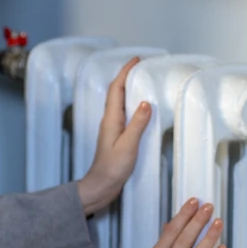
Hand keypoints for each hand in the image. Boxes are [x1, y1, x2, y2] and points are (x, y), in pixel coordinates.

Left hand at [77, 57, 151, 215]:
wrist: (101, 186)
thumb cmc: (111, 169)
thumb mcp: (128, 145)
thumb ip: (137, 124)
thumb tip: (145, 103)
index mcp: (111, 119)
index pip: (116, 89)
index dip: (125, 72)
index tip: (135, 61)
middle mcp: (110, 121)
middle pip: (117, 92)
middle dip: (127, 76)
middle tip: (141, 66)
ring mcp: (112, 128)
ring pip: (120, 102)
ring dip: (129, 89)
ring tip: (142, 81)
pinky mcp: (116, 136)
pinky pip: (124, 113)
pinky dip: (132, 104)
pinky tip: (140, 108)